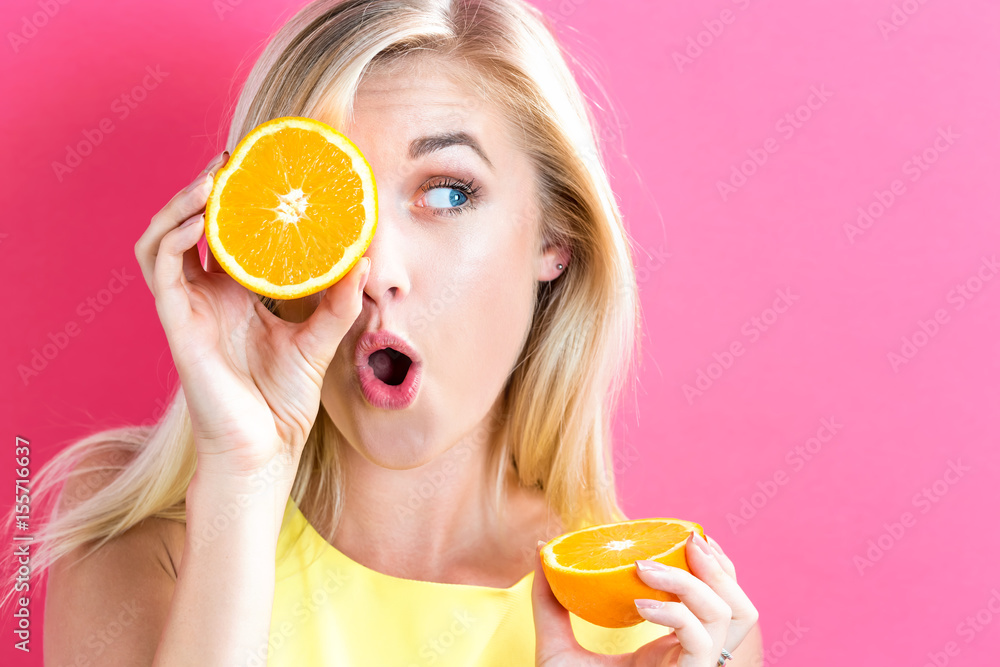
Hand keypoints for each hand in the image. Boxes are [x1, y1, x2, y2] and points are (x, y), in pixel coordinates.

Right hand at [134, 152, 370, 483]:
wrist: (265, 449)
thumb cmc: (284, 402)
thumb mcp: (319, 342)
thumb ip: (337, 303)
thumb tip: (363, 261)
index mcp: (234, 297)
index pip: (226, 236)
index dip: (234, 202)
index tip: (261, 170)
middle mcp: (205, 296)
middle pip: (190, 228)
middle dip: (206, 191)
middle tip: (234, 161)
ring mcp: (186, 308)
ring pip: (163, 239)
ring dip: (182, 204)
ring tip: (214, 179)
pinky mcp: (175, 324)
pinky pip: (161, 269)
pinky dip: (175, 238)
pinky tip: (203, 219)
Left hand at [531, 532, 758, 666]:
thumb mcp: (557, 646)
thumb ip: (551, 604)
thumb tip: (540, 553)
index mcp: (672, 647)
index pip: (716, 603)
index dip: (716, 567)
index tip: (687, 536)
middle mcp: (690, 659)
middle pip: (739, 608)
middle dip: (719, 568)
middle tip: (684, 540)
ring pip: (729, 617)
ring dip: (694, 582)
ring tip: (646, 569)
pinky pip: (701, 642)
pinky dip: (676, 614)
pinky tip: (641, 605)